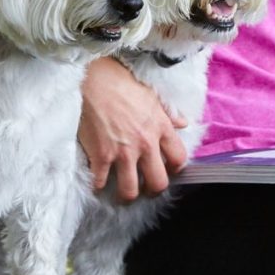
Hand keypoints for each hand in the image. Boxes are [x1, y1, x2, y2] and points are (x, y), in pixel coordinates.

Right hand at [78, 57, 187, 201]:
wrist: (92, 79)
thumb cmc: (121, 83)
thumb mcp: (151, 95)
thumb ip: (168, 113)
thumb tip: (182, 122)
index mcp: (160, 128)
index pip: (179, 158)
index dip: (176, 169)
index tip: (168, 169)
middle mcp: (145, 144)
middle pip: (158, 182)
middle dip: (153, 189)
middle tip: (146, 187)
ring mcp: (122, 153)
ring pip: (130, 190)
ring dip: (127, 194)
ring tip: (123, 192)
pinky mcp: (100, 156)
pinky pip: (101, 182)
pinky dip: (99, 185)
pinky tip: (98, 182)